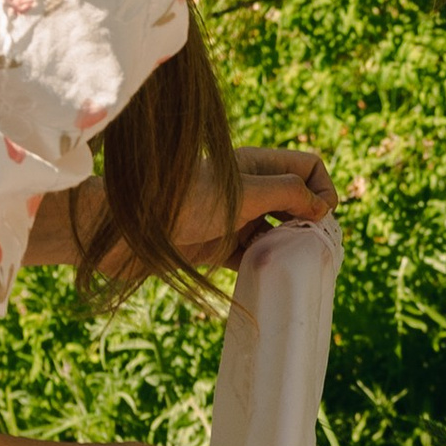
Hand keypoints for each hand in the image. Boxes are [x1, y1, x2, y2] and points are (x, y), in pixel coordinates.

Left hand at [21, 145, 334, 279]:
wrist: (123, 231)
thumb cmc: (179, 202)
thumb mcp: (243, 193)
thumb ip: (286, 193)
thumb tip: (322, 207)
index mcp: (255, 165)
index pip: (308, 167)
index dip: (322, 188)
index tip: (319, 217)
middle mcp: (248, 189)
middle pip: (297, 200)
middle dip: (312, 222)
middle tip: (318, 250)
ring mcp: (233, 219)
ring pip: (277, 231)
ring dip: (291, 247)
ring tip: (297, 267)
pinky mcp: (217, 248)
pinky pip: (254, 257)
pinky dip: (267, 267)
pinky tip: (272, 280)